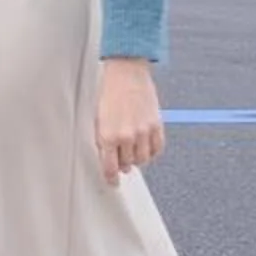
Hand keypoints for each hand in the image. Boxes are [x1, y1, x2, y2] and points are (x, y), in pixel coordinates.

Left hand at [93, 58, 163, 187]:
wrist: (126, 72)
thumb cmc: (109, 93)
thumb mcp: (98, 118)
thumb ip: (103, 140)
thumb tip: (108, 159)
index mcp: (107, 135)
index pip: (110, 168)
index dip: (111, 178)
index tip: (112, 183)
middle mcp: (126, 136)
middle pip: (127, 165)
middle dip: (123, 162)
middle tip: (121, 156)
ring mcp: (143, 132)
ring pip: (143, 159)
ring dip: (137, 157)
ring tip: (132, 148)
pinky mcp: (156, 125)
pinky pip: (157, 149)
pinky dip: (152, 151)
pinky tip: (146, 144)